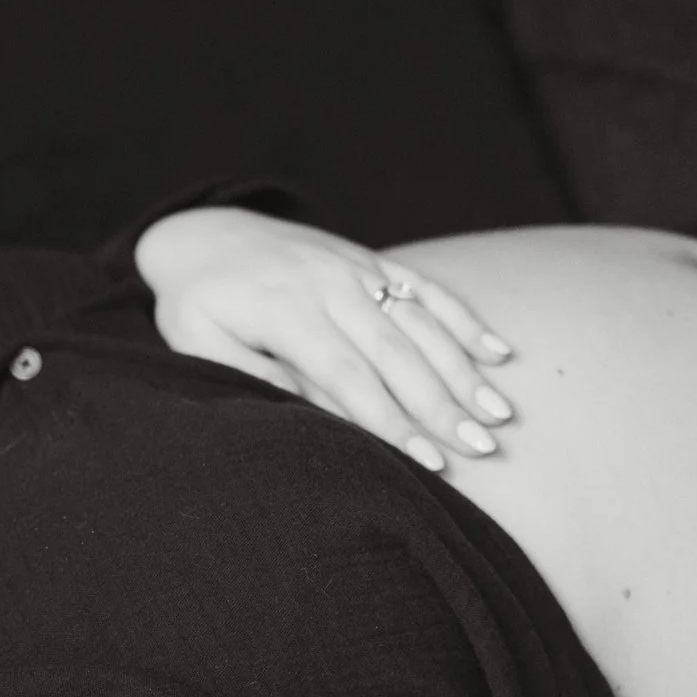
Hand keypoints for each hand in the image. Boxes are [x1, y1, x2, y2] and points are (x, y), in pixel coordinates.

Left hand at [134, 207, 514, 471]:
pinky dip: (464, 320)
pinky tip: (498, 353)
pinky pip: (426, 289)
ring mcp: (355, 269)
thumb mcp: (200, 344)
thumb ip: (253, 376)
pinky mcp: (371, 261)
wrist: (203, 234)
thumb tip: (307, 412)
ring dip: (464, 370)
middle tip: (481, 448)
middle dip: (442, 404)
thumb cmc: (198, 304)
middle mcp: (329, 285)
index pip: (348, 376)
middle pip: (397, 354)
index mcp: (286, 310)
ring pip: (421, 323)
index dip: (390, 422)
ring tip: (498, 414)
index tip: (428, 462)